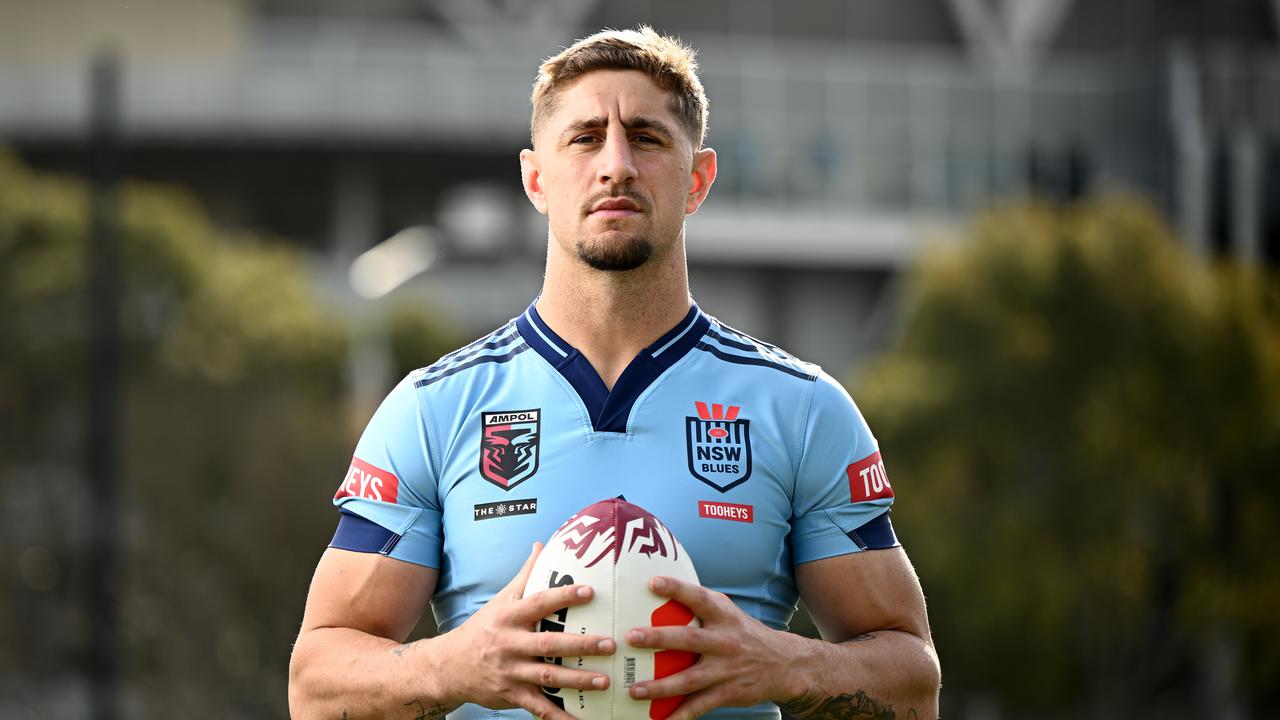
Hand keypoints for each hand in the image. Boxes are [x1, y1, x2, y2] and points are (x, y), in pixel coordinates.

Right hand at [433, 542, 616, 719]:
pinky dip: (558, 716)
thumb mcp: (501, 599)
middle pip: (548, 644)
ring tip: (605, 682)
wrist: (448, 667)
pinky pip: (538, 707)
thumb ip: (526, 574)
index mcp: (509, 616)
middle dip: (580, 645)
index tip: (590, 591)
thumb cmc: (483, 628)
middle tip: (610, 643)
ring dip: (577, 680)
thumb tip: (543, 543)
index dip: (563, 596)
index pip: (539, 602)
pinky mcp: (511, 695)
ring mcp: (510, 672)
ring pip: (547, 677)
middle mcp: (509, 644)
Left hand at [624, 576, 805, 719]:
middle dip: (658, 638)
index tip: (653, 583)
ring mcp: (725, 670)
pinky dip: (680, 715)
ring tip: (634, 690)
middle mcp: (724, 642)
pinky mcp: (726, 693)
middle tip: (631, 637)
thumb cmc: (744, 634)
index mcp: (723, 616)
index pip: (698, 598)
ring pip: (689, 679)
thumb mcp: (729, 613)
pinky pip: (699, 706)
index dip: (676, 588)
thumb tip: (663, 589)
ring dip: (659, 686)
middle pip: (688, 639)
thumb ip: (702, 605)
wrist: (783, 664)